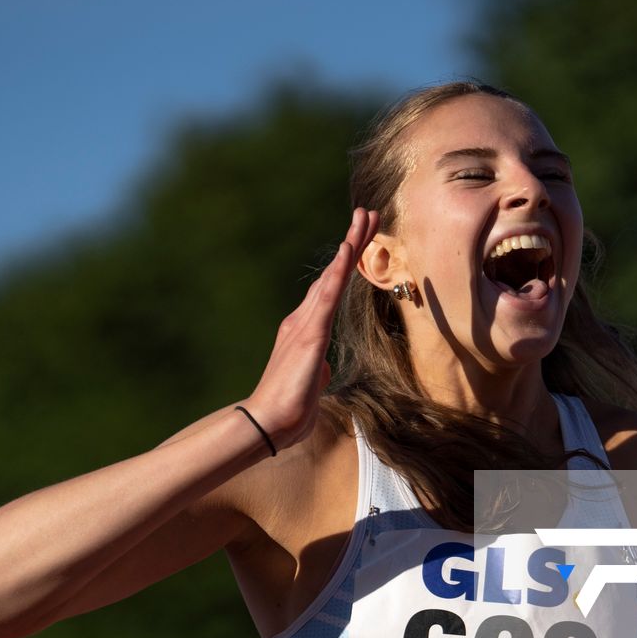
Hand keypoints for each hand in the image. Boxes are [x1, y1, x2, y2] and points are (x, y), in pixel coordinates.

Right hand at [243, 207, 377, 452]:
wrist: (268, 423)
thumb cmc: (289, 409)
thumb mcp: (310, 384)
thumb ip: (316, 369)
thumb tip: (321, 366)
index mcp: (306, 331)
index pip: (330, 290)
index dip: (345, 264)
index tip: (358, 240)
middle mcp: (303, 319)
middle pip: (333, 274)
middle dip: (352, 243)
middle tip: (368, 214)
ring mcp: (305, 323)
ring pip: (332, 276)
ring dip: (351, 245)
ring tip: (365, 218)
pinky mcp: (309, 333)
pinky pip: (327, 295)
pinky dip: (338, 270)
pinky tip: (347, 249)